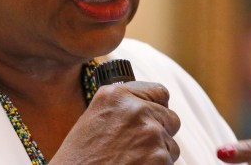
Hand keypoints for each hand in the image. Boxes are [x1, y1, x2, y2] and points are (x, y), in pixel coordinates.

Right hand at [50, 81, 180, 163]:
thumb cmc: (79, 161)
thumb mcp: (91, 121)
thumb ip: (120, 110)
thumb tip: (146, 108)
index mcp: (115, 96)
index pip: (159, 93)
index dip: (156, 108)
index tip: (150, 120)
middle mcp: (136, 109)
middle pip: (170, 118)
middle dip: (159, 134)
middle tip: (136, 150)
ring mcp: (151, 133)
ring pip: (171, 145)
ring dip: (158, 155)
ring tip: (131, 163)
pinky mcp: (160, 158)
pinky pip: (170, 163)